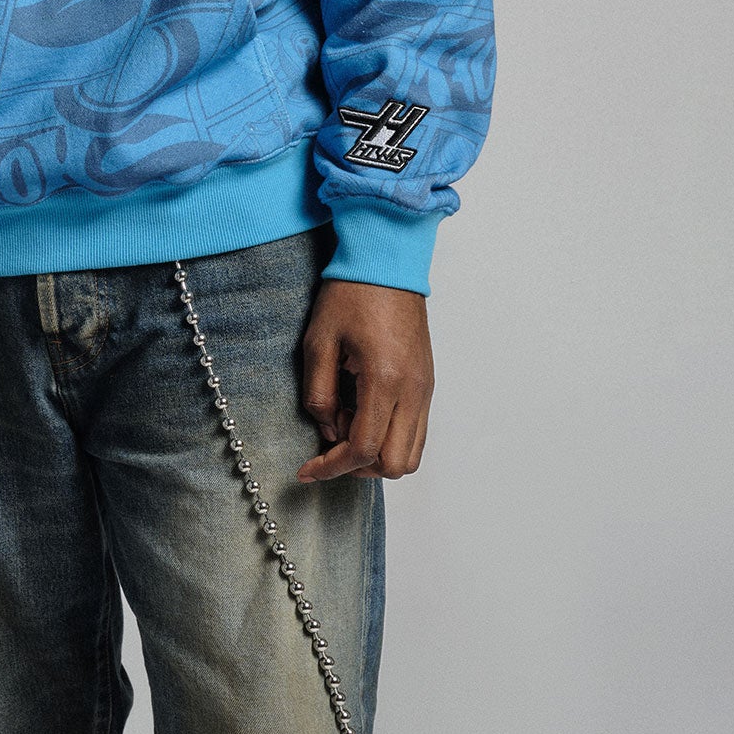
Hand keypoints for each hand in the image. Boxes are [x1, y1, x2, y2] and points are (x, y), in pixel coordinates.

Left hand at [298, 279, 433, 480]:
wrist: (386, 264)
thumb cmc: (351, 295)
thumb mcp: (318, 343)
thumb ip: (319, 395)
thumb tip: (329, 432)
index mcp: (385, 380)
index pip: (364, 449)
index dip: (332, 467)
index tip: (307, 470)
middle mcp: (414, 391)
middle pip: (395, 464)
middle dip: (357, 467)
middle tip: (328, 449)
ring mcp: (425, 389)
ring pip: (410, 454)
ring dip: (376, 456)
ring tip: (345, 427)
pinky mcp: (426, 384)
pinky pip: (415, 432)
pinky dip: (389, 438)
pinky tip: (362, 415)